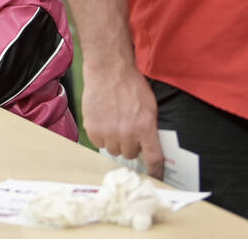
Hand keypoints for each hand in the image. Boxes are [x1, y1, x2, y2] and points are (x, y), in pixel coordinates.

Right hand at [82, 63, 163, 179]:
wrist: (108, 71)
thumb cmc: (130, 84)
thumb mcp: (149, 106)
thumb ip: (149, 127)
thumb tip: (148, 144)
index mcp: (145, 128)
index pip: (153, 158)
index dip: (155, 170)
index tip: (155, 175)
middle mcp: (127, 134)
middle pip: (130, 155)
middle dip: (129, 145)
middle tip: (127, 131)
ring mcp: (108, 132)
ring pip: (113, 150)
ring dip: (114, 141)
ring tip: (113, 124)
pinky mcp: (92, 128)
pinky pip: (98, 143)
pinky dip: (100, 136)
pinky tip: (102, 121)